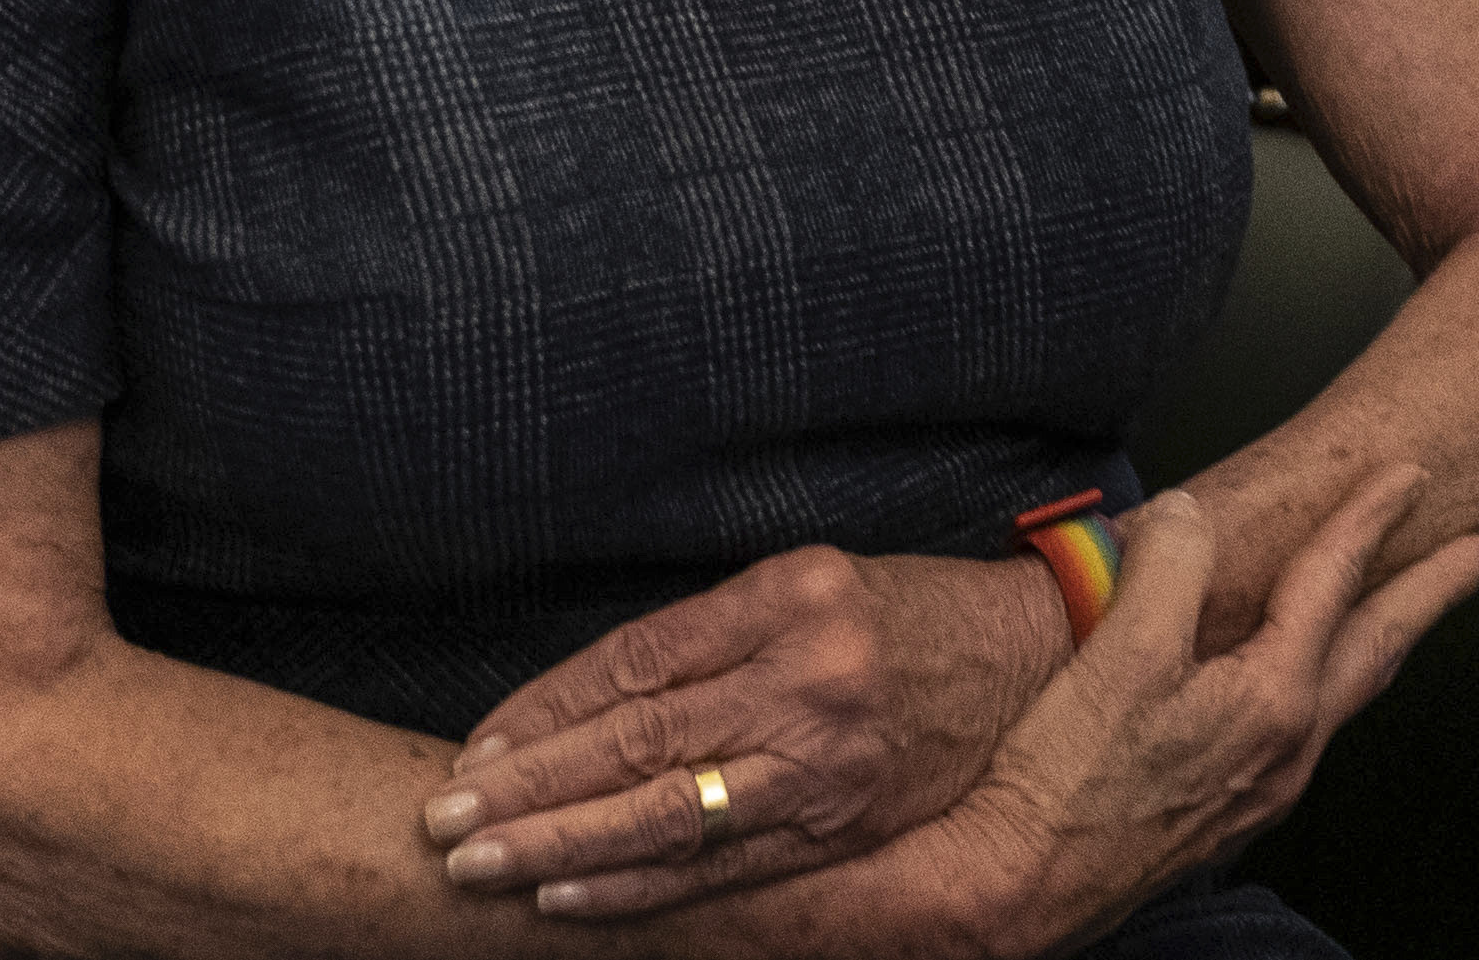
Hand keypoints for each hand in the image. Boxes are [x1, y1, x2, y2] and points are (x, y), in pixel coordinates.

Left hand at [425, 546, 1065, 917]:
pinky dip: (642, 885)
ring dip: (565, 848)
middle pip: (641, 740)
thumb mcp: (807, 583)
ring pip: (673, 815)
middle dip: (532, 790)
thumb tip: (583, 704)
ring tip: (484, 866)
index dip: (545, 712)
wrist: (1033, 656)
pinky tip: (575, 895)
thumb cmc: (901, 615)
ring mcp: (830, 758)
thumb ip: (708, 636)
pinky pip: (727, 864)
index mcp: (788, 596)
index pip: (636, 662)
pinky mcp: (847, 820)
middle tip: (445, 823)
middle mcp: (808, 676)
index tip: (476, 751)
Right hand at [886, 477, 1478, 951]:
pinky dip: (1326, 683)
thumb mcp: (1118, 650)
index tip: (1408, 474)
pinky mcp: (1226, 813)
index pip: (1332, 584)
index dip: (1369, 518)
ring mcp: (1261, 789)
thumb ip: (1169, 567)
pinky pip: (1303, 728)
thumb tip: (1194, 519)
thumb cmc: (1062, 781)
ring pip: (1345, 694)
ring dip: (1383, 640)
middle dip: (1438, 594)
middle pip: (1380, 649)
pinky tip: (1299, 684)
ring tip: (1405, 608)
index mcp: (1269, 700)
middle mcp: (1284, 750)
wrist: (1017, 890)